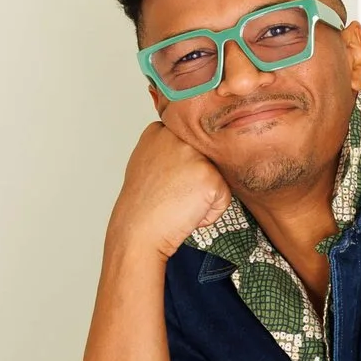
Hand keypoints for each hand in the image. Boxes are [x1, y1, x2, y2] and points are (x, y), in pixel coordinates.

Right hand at [107, 122, 233, 259]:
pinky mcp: (210, 176)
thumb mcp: (146, 162)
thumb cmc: (142, 205)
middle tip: (171, 194)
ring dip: (203, 196)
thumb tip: (190, 150)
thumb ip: (168, 148)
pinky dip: (210, 212)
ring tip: (178, 203)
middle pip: (207, 159)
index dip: (183, 170)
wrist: (137, 231)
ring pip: (217, 177)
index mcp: (160, 129)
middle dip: (195, 181)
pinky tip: (186, 212)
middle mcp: (178, 136)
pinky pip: (223, 197)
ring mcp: (195, 155)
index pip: (192, 145)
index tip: (166, 181)